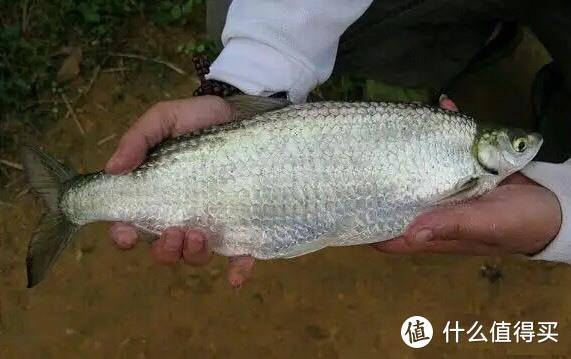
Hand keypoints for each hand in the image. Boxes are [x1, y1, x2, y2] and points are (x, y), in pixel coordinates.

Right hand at [106, 96, 254, 286]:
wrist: (243, 114)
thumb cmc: (199, 119)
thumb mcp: (164, 118)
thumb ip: (138, 138)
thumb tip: (112, 169)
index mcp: (157, 195)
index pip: (132, 225)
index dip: (124, 236)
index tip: (127, 233)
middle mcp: (181, 215)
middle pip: (164, 250)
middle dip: (165, 250)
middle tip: (176, 231)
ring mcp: (212, 223)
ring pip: (196, 256)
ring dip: (194, 255)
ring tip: (201, 234)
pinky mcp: (241, 225)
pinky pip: (239, 256)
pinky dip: (237, 271)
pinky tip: (237, 276)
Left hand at [372, 96, 561, 255]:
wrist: (557, 206)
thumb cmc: (520, 223)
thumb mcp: (486, 225)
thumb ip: (449, 225)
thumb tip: (408, 233)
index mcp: (435, 230)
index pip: (390, 233)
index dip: (366, 224)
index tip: (345, 205)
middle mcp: (434, 210)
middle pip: (397, 198)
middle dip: (378, 181)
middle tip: (357, 157)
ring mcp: (447, 188)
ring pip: (417, 170)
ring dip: (406, 151)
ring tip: (390, 127)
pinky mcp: (464, 168)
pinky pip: (448, 148)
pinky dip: (444, 129)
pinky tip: (443, 106)